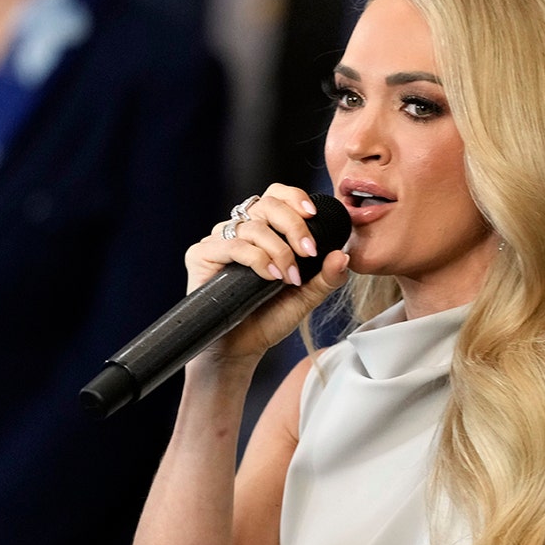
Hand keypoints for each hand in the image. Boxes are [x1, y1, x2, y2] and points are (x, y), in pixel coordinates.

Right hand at [186, 184, 349, 364]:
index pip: (276, 196)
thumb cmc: (268, 318)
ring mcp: (219, 241)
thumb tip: (343, 255)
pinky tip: (270, 277)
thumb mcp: (306, 296)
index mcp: (263, 230)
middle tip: (309, 252)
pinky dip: (257, 259)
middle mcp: (239, 230)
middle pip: (267, 205)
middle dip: (294, 226)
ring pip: (253, 226)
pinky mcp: (201, 255)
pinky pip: (232, 245)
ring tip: (288, 277)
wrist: (241, 348)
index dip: (294, 197)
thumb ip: (326, 276)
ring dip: (278, 250)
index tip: (313, 215)